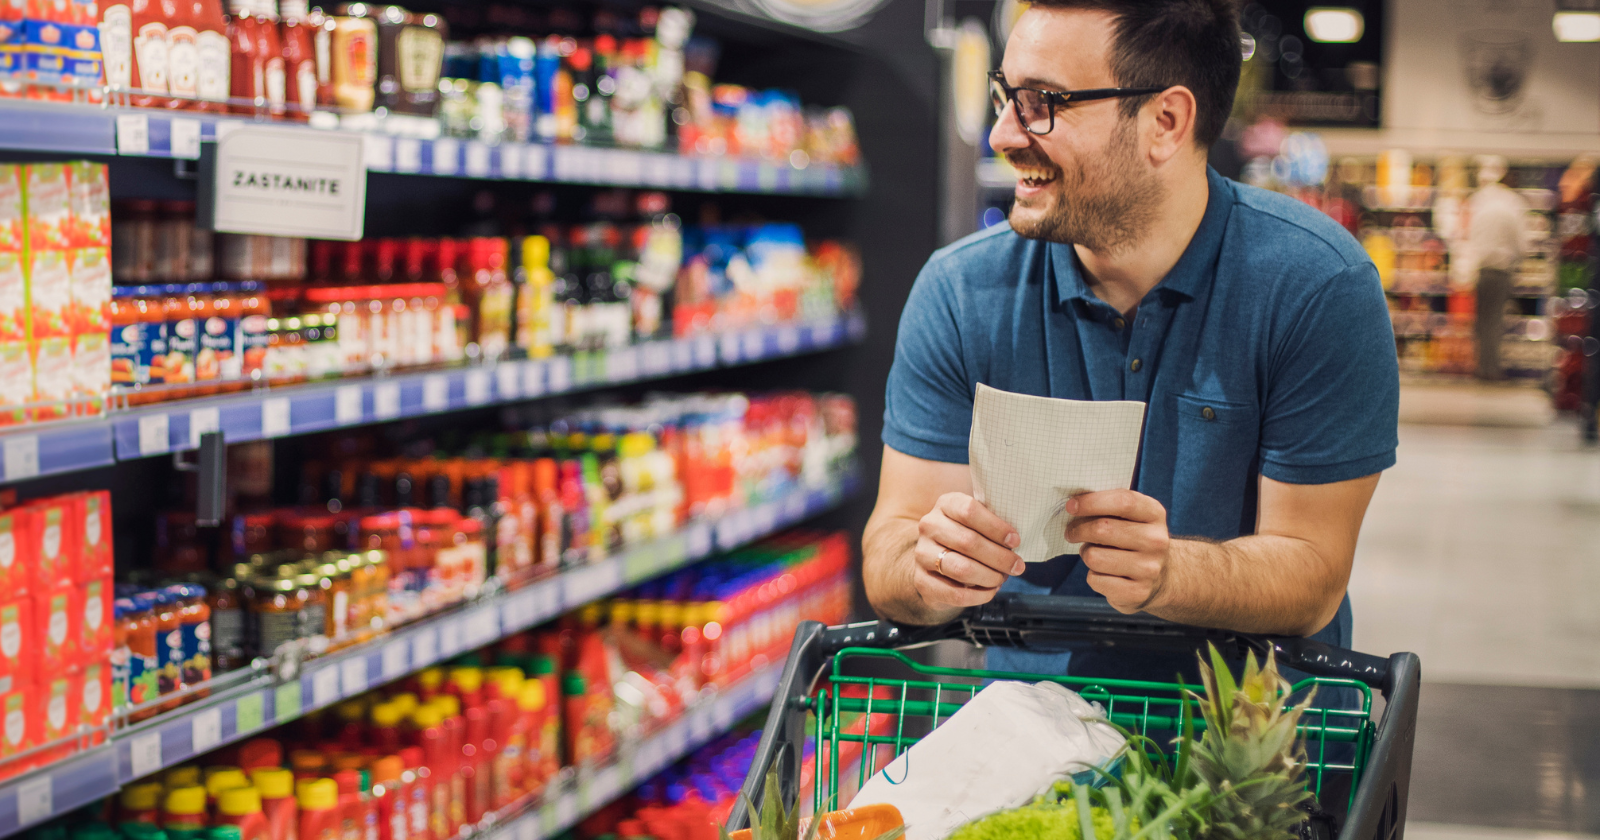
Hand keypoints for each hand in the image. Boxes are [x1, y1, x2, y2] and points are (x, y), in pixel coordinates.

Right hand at [913, 492, 1024, 609]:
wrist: (936, 560)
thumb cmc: (966, 537)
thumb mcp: (977, 522)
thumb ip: (993, 525)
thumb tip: (1015, 543)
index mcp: (946, 504)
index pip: (969, 511)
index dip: (996, 527)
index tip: (1015, 541)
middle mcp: (930, 526)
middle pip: (968, 542)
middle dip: (999, 557)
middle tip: (1017, 566)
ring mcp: (922, 553)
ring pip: (961, 568)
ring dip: (989, 577)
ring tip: (1002, 578)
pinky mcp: (921, 580)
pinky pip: (954, 593)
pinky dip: (978, 596)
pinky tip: (990, 591)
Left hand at [1065, 489, 1171, 613]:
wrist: (1162, 577)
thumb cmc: (1134, 539)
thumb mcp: (1131, 516)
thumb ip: (1108, 506)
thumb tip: (1073, 505)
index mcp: (1154, 514)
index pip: (1123, 502)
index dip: (1091, 502)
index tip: (1071, 506)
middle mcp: (1156, 541)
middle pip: (1103, 529)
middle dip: (1078, 529)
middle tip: (1071, 532)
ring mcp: (1149, 569)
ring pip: (1094, 557)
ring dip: (1086, 554)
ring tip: (1093, 553)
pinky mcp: (1138, 592)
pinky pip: (1095, 580)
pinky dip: (1093, 576)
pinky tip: (1105, 573)